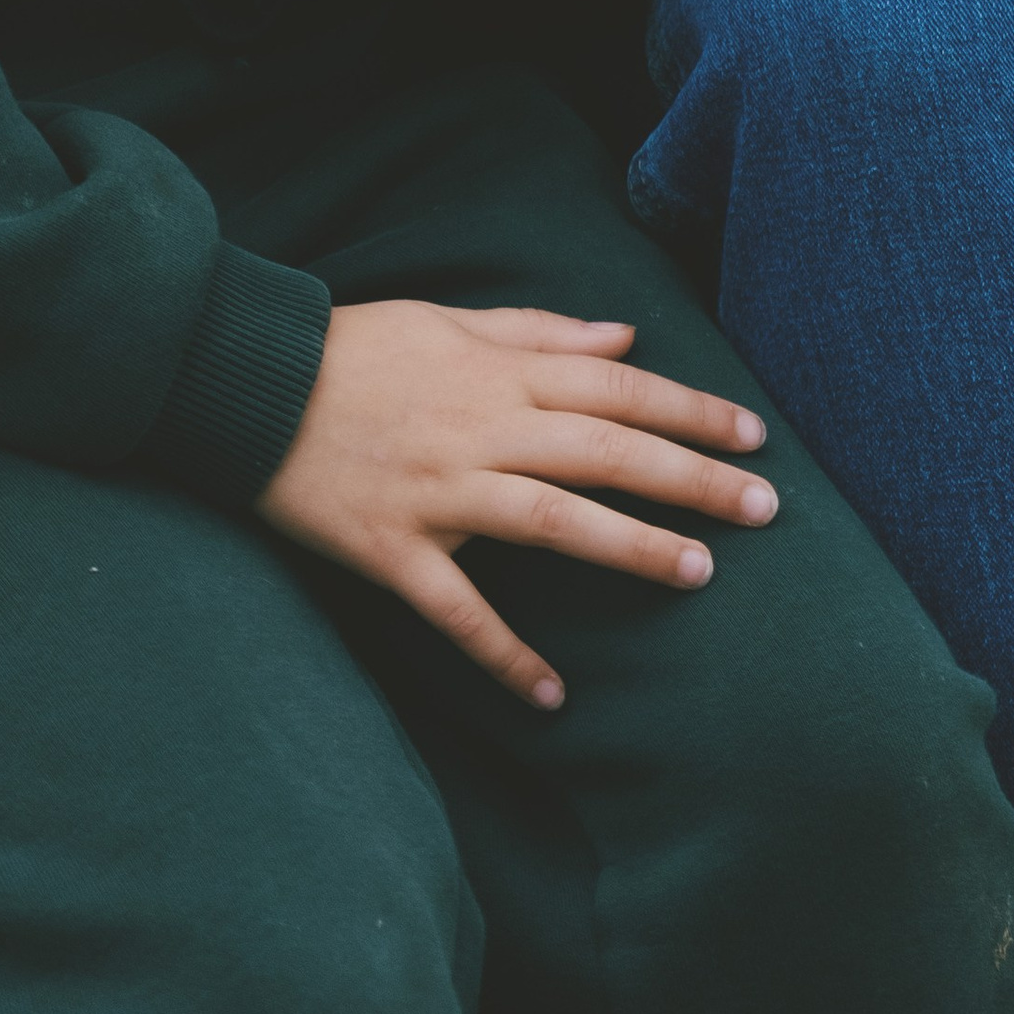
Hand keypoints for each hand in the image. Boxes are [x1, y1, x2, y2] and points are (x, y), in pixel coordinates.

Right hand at [257, 302, 773, 708]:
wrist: (250, 384)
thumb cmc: (355, 348)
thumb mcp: (448, 319)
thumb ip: (539, 332)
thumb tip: (624, 338)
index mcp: (496, 373)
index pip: (615, 389)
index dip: (688, 411)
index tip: (752, 438)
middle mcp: (479, 430)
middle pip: (603, 451)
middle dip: (689, 478)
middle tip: (764, 509)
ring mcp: (438, 494)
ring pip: (551, 520)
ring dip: (629, 547)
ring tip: (699, 572)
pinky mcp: (393, 550)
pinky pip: (457, 610)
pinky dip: (504, 653)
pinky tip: (552, 695)